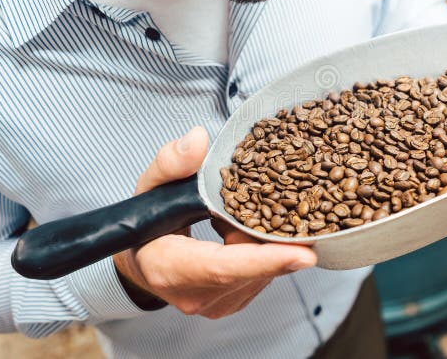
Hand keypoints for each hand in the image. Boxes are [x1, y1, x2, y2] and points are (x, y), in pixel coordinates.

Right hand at [113, 126, 316, 317]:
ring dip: (266, 240)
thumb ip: (171, 162)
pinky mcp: (232, 304)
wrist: (141, 262)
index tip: (305, 252)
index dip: (266, 259)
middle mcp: (196, 296)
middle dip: (273, 233)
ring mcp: (216, 306)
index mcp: (170, 269)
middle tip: (282, 199)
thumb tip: (198, 139)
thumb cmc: (144, 225)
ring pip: (264, 271)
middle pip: (254, 266)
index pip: (224, 266)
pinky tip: (250, 229)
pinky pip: (262, 275)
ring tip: (249, 212)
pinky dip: (263, 250)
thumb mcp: (150, 186)